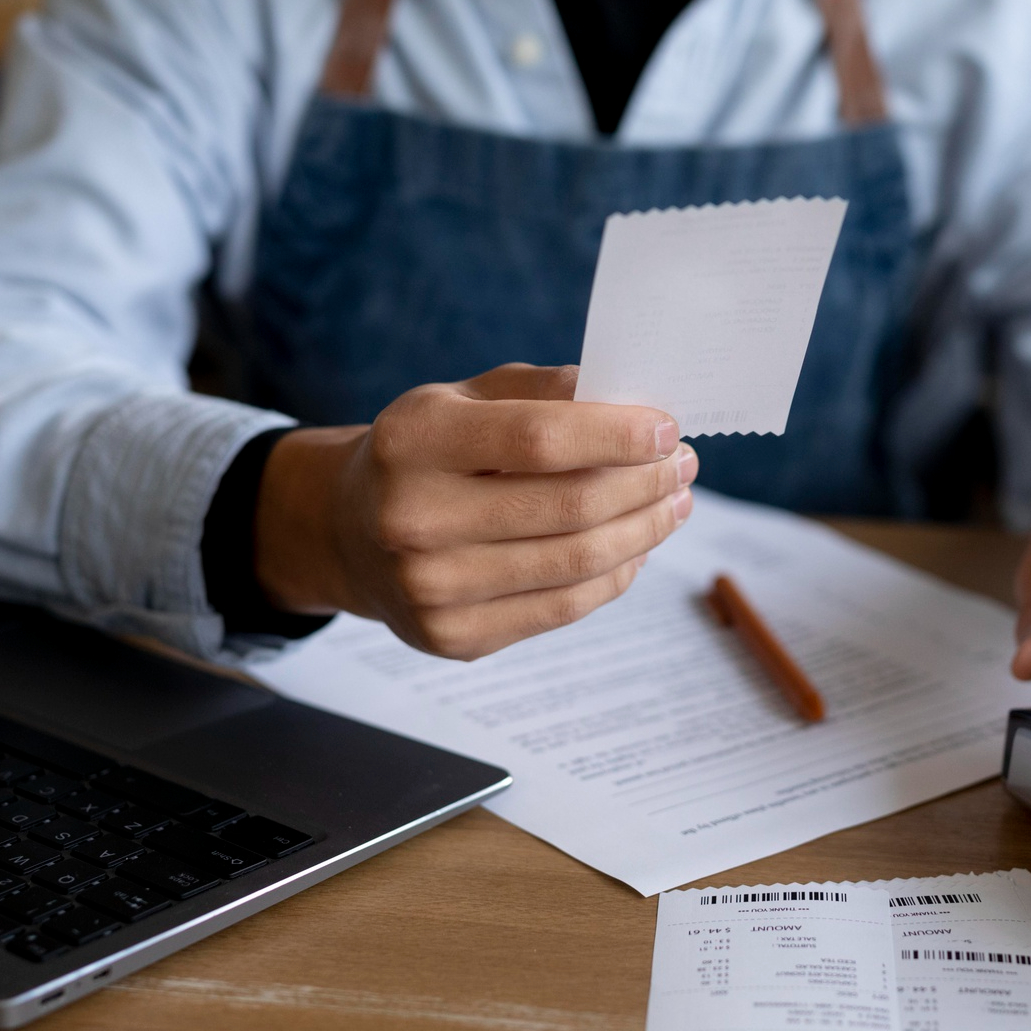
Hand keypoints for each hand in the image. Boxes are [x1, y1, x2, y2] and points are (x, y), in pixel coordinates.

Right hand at [253, 364, 695, 659]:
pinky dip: (615, 575)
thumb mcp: (462, 399)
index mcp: (412, 441)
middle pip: (568, 506)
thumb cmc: (424, 453)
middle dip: (644, 482)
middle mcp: (412, 518)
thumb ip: (541, 392)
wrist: (348, 532)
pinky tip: (636, 546)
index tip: (666, 427)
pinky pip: (563, 607)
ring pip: (576, 562)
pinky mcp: (453, 637)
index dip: (615, 435)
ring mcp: (430, 588)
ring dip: (644, 530)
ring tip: (673, 503)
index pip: (537, 439)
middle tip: (682, 464)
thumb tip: (633, 399)